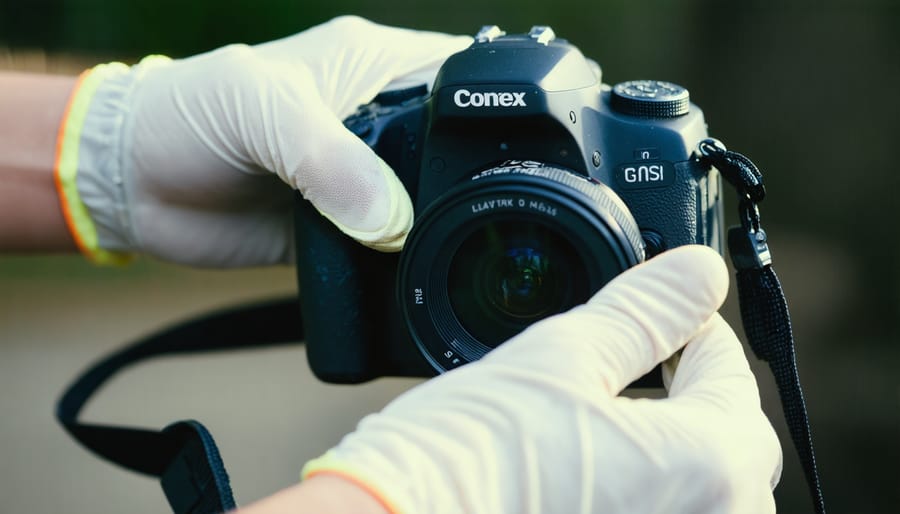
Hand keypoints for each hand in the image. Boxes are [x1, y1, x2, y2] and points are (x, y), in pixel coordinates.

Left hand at [60, 17, 470, 265]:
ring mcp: (362, 179)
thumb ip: (330, 160)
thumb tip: (392, 221)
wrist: (132, 184)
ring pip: (430, 206)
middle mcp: (377, 123)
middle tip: (482, 221)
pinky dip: (404, 267)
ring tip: (451, 256)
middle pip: (456, 150)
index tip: (517, 151)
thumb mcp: (261, 111)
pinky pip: (392, 251)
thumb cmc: (186, 117)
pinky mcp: (344, 227)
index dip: (492, 111)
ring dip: (440, 232)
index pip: (458, 77)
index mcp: (372, 70)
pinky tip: (412, 280)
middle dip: (473, 183)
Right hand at [301, 246, 782, 512]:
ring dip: (669, 438)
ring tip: (604, 405)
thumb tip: (697, 273)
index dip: (693, 325)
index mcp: (710, 467)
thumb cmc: (471, 457)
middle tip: (635, 355)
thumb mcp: (562, 359)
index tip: (658, 308)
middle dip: (691, 388)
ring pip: (700, 484)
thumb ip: (643, 313)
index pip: (732, 373)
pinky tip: (589, 459)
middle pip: (728, 437)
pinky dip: (643, 481)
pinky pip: (661, 509)